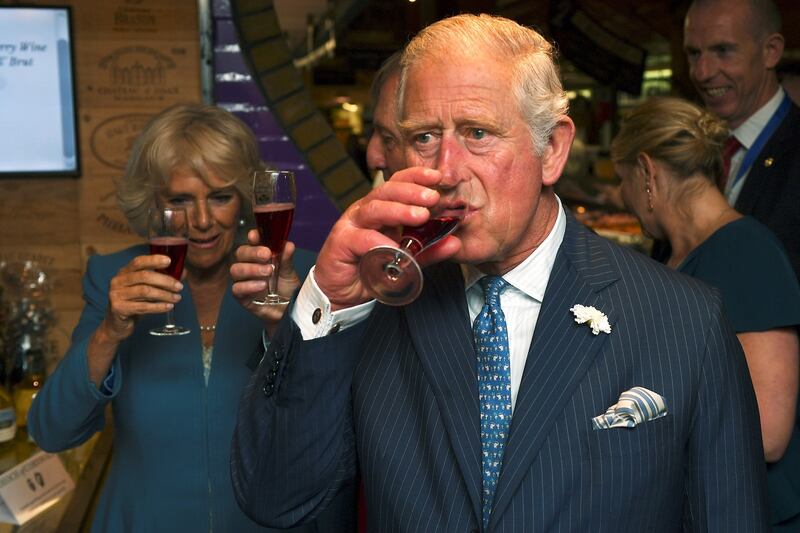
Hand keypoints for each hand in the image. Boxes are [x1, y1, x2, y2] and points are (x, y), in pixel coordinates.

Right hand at [99, 254, 183, 342]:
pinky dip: (158, 306)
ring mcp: (116, 295)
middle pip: (144, 276)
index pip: (138, 262)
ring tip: (177, 298)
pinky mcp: (118, 308)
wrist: (117, 325)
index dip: (153, 260)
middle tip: (179, 287)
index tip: (169, 261)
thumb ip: (162, 280)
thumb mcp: (147, 289)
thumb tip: (183, 272)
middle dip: (165, 281)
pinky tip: (169, 307)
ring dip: (164, 295)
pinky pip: (142, 306)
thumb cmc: (134, 304)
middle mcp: (118, 281)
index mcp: (124, 272)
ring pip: (145, 291)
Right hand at [230, 232, 301, 327]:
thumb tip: (288, 245)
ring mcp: (243, 280)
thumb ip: (286, 259)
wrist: (288, 310)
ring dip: (251, 269)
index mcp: (260, 256)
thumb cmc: (286, 288)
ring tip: (268, 272)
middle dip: (252, 252)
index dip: (252, 237)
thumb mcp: (289, 272)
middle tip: (267, 255)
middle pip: (241, 253)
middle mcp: (249, 265)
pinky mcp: (241, 296)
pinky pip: (237, 288)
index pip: (252, 242)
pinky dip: (249, 286)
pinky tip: (261, 285)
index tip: (256, 235)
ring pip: (236, 269)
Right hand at [314, 167, 461, 309]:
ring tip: (420, 216)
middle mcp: (365, 211)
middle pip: (387, 191)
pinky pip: (361, 238)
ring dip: (398, 210)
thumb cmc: (370, 270)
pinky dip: (379, 242)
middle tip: (433, 197)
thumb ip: (428, 250)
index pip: (398, 184)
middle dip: (411, 191)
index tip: (437, 177)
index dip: (416, 177)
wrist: (342, 293)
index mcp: (381, 209)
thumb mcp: (405, 259)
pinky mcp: (340, 243)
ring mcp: (350, 225)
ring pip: (374, 209)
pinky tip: (394, 249)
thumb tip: (455, 243)